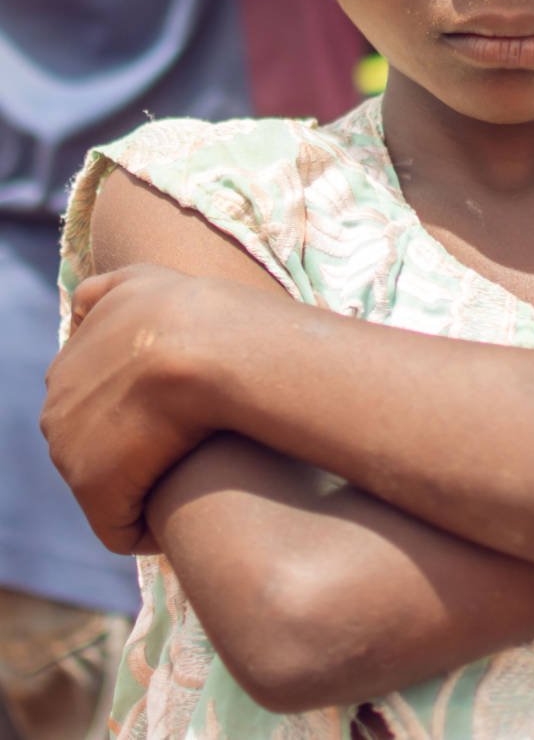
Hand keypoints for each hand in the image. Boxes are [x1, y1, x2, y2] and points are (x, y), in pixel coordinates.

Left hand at [41, 265, 246, 553]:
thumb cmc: (191, 312)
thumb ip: (103, 292)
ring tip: (190, 482)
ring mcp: (70, 453)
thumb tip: (78, 307)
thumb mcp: (139, 281)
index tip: (179, 414)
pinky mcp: (95, 491)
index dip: (137, 414)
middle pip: (95, 445)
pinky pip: (120, 525)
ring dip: (143, 488)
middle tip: (187, 448)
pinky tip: (181, 513)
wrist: (202, 348)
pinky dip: (146, 526)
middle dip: (133, 452)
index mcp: (66, 368)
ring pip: (108, 485)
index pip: (93, 404)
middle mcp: (57, 410)